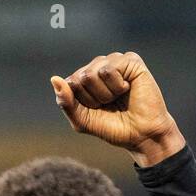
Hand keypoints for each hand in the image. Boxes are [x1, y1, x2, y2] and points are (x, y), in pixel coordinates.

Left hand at [50, 51, 185, 166]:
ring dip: (104, 94)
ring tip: (118, 97)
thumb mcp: (82, 120)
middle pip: (79, 78)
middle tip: (109, 104)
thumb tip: (54, 78)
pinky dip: (116, 86)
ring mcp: (115, 61)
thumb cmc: (113, 128)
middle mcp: (99, 66)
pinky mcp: (130, 60)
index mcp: (85, 79)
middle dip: (92, 98)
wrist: (141, 135)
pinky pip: (108, 70)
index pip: (69, 84)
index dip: (81, 102)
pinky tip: (127, 89)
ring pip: (91, 73)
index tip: (96, 110)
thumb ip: (65, 101)